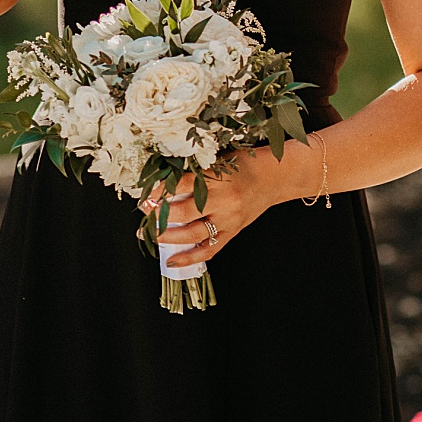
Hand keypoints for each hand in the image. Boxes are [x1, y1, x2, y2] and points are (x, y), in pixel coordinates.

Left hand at [153, 150, 279, 268]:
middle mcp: (224, 201)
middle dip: (160, 215)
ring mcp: (228, 220)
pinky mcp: (232, 232)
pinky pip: (210, 250)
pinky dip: (190, 258)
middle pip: (185, 212)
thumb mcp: (220, 160)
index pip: (183, 185)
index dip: (161, 191)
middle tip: (145, 212)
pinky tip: (172, 261)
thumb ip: (196, 171)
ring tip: (150, 235)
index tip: (147, 194)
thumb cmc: (245, 165)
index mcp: (219, 178)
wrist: (275, 178)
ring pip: (193, 234)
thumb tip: (163, 181)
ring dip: (168, 237)